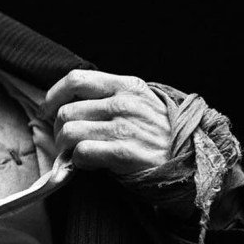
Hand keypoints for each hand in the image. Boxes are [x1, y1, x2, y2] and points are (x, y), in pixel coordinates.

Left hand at [40, 70, 172, 174]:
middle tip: (65, 141)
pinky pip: (82, 152)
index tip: (48, 109)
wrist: (194, 161)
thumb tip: (71, 102)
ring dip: (65, 147)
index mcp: (126, 86)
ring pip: (69, 131)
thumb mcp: (142, 102)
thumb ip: (112, 95)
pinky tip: (89, 163)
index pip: (76, 79)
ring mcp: (125, 127)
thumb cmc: (162, 133)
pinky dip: (79, 161)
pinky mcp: (125, 153)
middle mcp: (124, 103)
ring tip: (75, 153)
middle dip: (58, 129)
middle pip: (67, 110)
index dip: (54, 94)